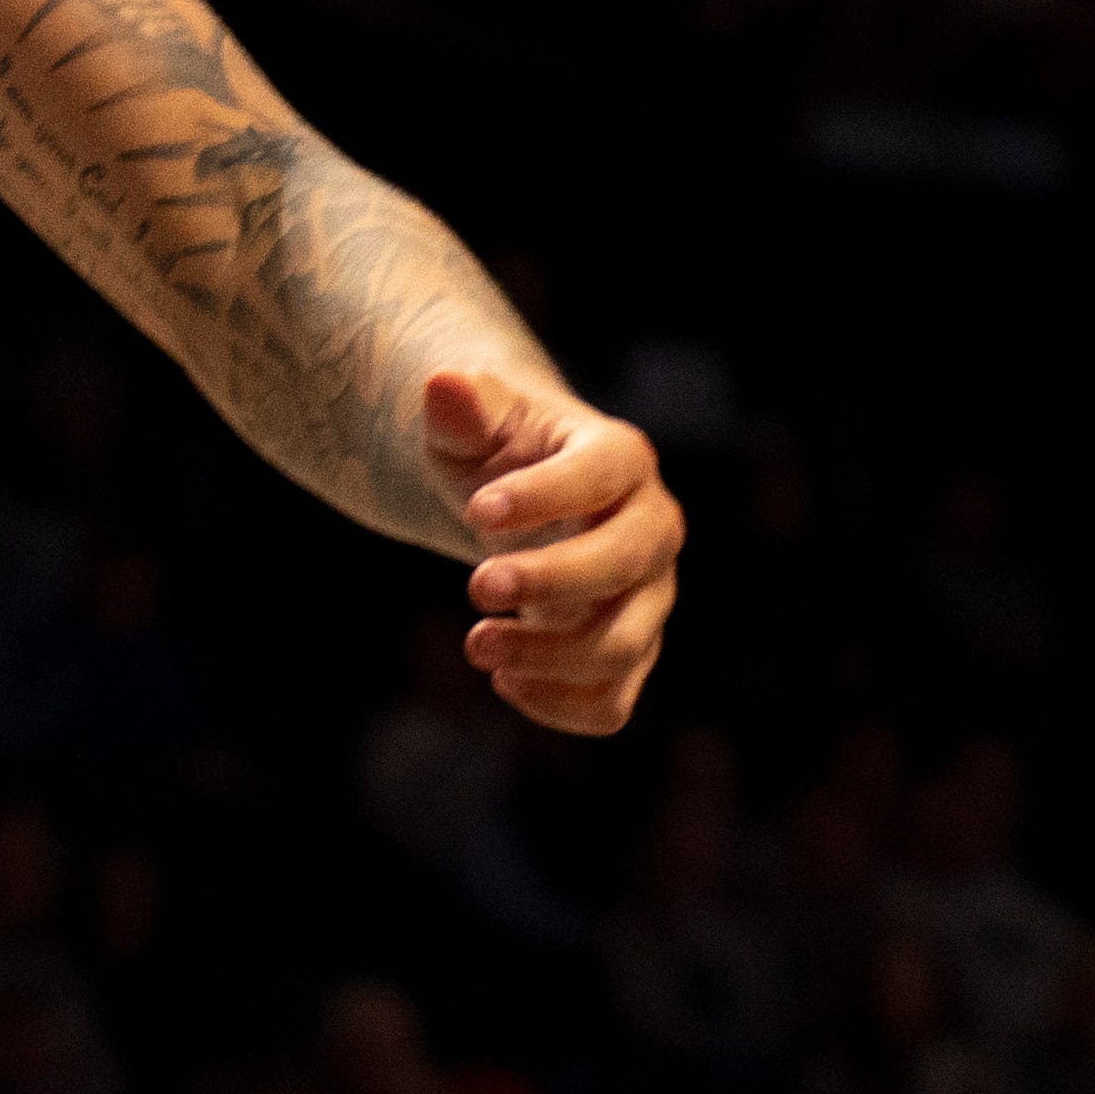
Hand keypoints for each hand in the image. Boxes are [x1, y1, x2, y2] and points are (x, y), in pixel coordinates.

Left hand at [425, 363, 677, 733]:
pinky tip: (505, 680)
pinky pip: (613, 701)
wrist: (519, 506)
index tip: (476, 513)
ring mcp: (647, 598)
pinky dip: (561, 706)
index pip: (603, 475)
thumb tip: (443, 387)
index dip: (546, 496)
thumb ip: (462, 408)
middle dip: (549, 581)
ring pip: (623, 643)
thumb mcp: (472, 424)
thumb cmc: (496, 455)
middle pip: (624, 564)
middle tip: (474, 587)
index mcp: (621, 458)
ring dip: (548, 656)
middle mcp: (651, 529)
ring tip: (475, 645)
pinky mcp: (628, 654)